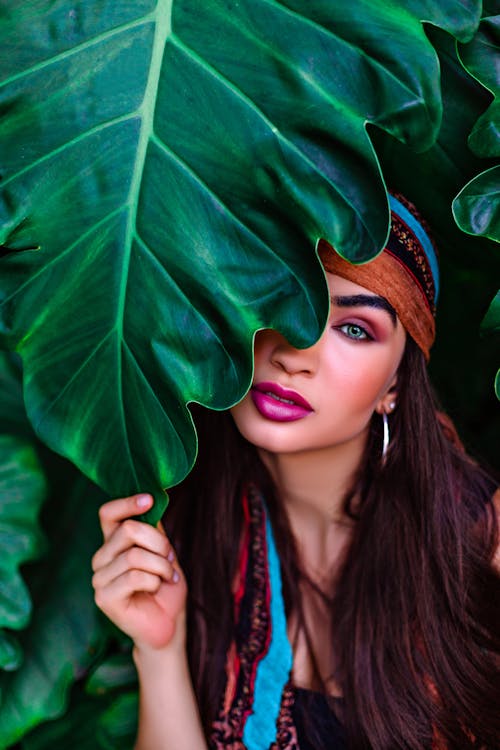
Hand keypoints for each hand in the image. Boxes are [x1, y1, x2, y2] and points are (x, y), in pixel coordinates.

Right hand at [92, 494, 186, 651]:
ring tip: (167, 577)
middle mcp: (102, 557)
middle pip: (128, 530)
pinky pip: (134, 576)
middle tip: (169, 558)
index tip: (149, 500)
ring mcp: (100, 578)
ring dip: (161, 566)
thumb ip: (153, 529)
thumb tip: (150, 500)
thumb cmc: (166, 587)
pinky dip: (154, 581)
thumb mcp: (163, 552)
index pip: (108, 513)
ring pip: (134, 555)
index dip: (127, 503)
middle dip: (159, 543)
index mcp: (113, 543)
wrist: (168, 624)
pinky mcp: (104, 597)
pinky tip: (156, 589)